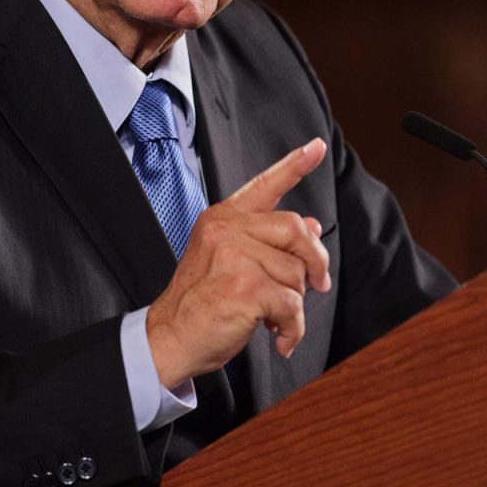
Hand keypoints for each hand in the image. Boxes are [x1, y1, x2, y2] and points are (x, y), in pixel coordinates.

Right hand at [145, 138, 330, 387]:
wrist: (169, 339)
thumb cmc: (198, 303)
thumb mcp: (229, 262)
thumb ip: (267, 241)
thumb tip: (311, 226)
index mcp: (222, 219)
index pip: (264, 185)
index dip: (294, 165)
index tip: (316, 147)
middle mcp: (226, 230)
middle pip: (296, 230)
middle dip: (314, 261)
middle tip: (318, 284)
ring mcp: (234, 257)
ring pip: (296, 273)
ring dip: (295, 303)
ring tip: (272, 316)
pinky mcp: (245, 287)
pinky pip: (292, 305)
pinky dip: (293, 328)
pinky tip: (278, 336)